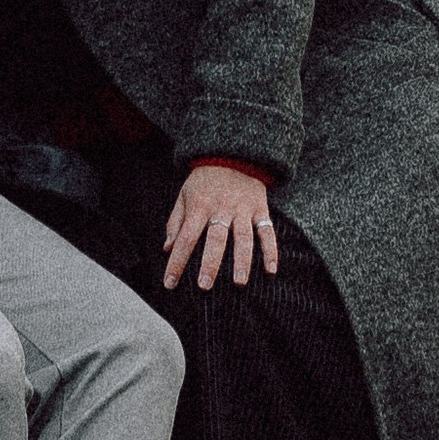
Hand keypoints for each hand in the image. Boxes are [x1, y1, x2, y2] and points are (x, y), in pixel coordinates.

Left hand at [162, 161, 278, 291]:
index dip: (177, 261)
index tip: (170, 283)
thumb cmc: (204, 180)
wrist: (233, 153)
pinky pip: (267, 231)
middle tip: (204, 286)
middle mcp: (222, 208)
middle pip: (216, 239)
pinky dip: (271, 251)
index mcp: (199, 206)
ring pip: (244, 237)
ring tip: (239, 282)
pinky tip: (271, 270)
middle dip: (210, 264)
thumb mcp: (184, 195)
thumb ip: (175, 222)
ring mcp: (243, 209)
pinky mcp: (260, 208)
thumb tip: (167, 248)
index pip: (186, 237)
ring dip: (242, 260)